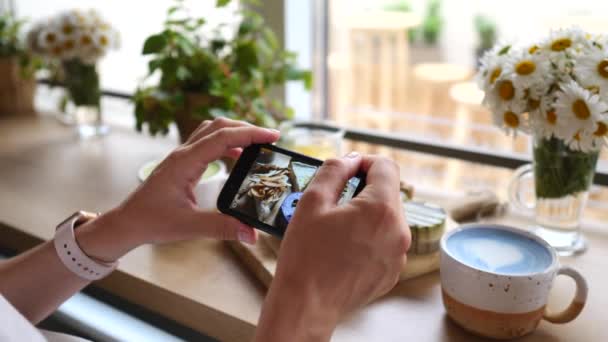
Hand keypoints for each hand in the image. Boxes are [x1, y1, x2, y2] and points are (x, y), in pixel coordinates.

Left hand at [76, 118, 279, 261]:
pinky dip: (226, 144)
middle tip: (270, 138)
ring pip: (212, 131)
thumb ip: (221, 228)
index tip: (273, 136)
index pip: (222, 137)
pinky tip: (237, 157)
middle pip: (219, 126)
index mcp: (185, 162)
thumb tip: (251, 233)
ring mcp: (182, 156)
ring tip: (257, 144)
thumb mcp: (188, 226)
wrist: (127, 222)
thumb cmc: (151, 221)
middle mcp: (183, 153)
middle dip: (246, 128)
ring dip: (235, 132)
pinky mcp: (182, 163)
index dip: (250, 134)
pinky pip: (207, 143)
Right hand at [255, 153, 410, 340]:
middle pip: (389, 192)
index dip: (364, 162)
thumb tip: (350, 159)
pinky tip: (345, 247)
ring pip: (388, 217)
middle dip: (364, 189)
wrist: (307, 304)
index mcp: (381, 209)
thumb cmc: (306, 256)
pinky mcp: (393, 271)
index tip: (347, 171)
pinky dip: (370, 236)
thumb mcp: (312, 201)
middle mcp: (398, 230)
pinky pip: (387, 241)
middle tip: (335, 201)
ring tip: (338, 227)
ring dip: (367, 213)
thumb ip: (334, 170)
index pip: (386, 166)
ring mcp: (398, 254)